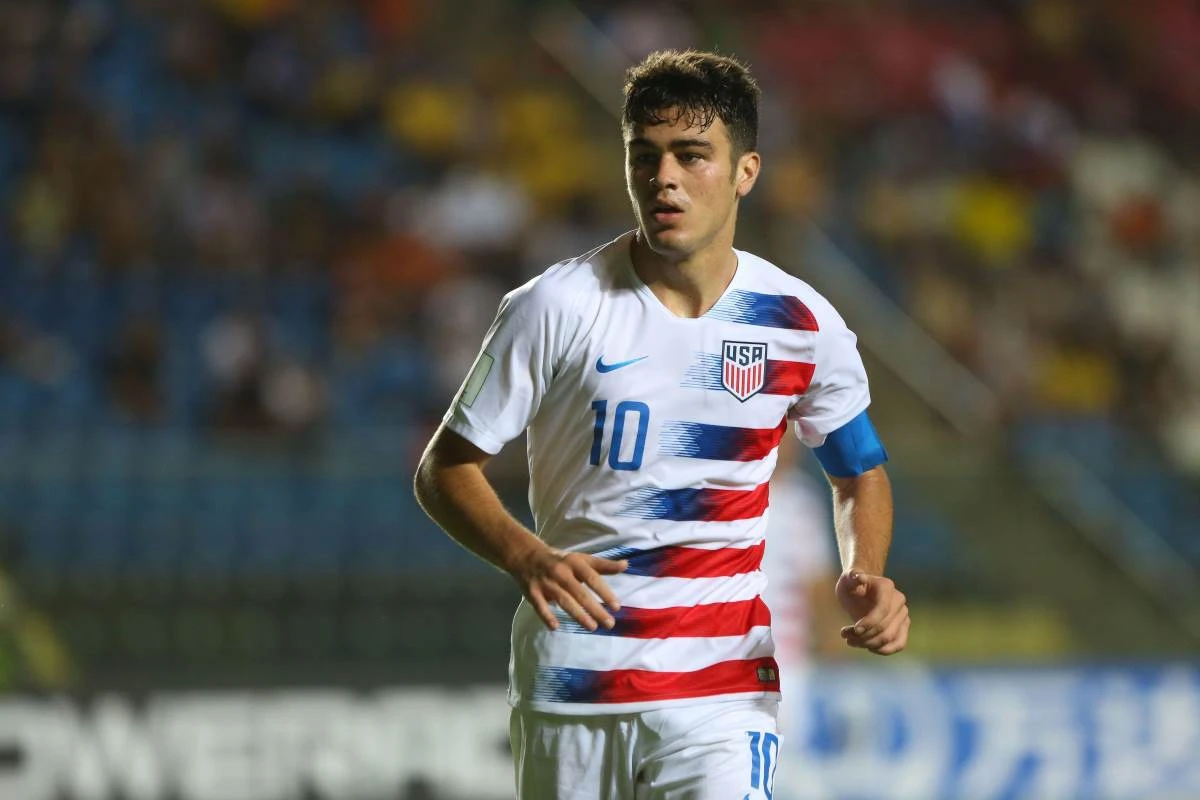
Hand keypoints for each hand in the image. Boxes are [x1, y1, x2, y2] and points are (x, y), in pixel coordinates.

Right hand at [511, 546, 627, 631]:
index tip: (617, 607)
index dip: (604, 592)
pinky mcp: (532, 592)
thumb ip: (603, 565)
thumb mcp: (581, 559)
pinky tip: (556, 627)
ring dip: (578, 615)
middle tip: (610, 624)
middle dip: (595, 609)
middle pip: (580, 593)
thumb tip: (625, 565)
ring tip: (593, 627)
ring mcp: (546, 583)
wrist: (527, 556)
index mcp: (574, 563)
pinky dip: (547, 616)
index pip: (592, 578)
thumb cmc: (561, 560)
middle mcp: (561, 572)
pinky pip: (540, 606)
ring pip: (564, 601)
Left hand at [835, 570, 908, 655]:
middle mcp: (899, 600)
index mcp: (887, 586)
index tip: (853, 630)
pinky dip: (883, 650)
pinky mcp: (903, 627)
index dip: (868, 623)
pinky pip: (899, 644)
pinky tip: (868, 648)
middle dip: (863, 635)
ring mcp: (903, 614)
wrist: (860, 592)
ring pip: (890, 637)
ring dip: (869, 644)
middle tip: (845, 635)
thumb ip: (852, 576)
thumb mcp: (847, 580)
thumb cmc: (852, 585)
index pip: (882, 610)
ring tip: (850, 641)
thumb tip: (859, 577)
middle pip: (884, 627)